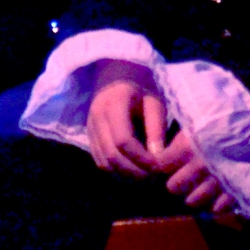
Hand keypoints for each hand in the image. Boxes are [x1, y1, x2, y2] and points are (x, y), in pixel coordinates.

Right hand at [85, 64, 166, 179]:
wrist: (116, 70)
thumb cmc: (141, 83)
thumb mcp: (154, 101)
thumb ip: (156, 128)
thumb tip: (158, 158)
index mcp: (115, 103)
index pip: (124, 140)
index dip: (141, 158)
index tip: (159, 166)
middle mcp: (97, 117)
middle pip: (111, 156)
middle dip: (134, 172)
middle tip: (155, 178)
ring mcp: (90, 128)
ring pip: (104, 162)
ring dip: (125, 174)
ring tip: (146, 177)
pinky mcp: (90, 136)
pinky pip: (100, 160)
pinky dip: (116, 170)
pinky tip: (133, 170)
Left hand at [157, 128, 238, 217]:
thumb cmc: (225, 120)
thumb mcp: (199, 121)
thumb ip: (179, 140)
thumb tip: (158, 155)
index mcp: (189, 147)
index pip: (159, 164)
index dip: (159, 164)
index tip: (164, 162)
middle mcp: (201, 167)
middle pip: (173, 187)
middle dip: (176, 181)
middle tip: (183, 175)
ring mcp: (218, 182)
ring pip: (192, 201)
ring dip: (193, 195)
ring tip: (200, 185)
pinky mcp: (234, 193)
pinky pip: (215, 209)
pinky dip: (214, 204)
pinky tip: (217, 193)